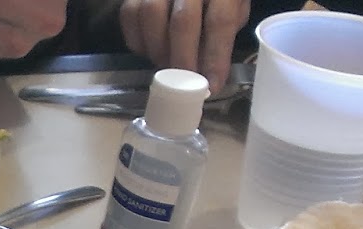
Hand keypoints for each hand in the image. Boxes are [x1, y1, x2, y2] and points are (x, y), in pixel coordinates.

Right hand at [118, 0, 249, 92]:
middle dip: (183, 58)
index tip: (212, 86)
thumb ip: (225, 30)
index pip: (220, 21)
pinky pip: (130, 14)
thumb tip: (209, 66)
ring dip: (157, 49)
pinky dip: (137, 39)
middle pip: (183, 21)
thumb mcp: (233, 6)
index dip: (215, 57)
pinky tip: (149, 51)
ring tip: (165, 64)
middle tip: (183, 84)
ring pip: (151, 15)